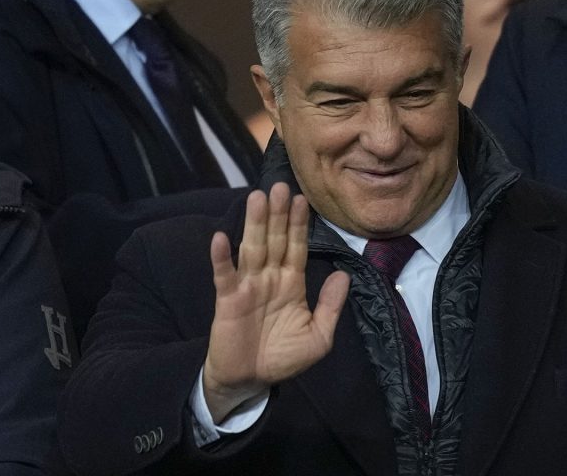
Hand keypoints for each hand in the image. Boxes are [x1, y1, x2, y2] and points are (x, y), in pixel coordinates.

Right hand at [202, 183, 349, 422]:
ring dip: (254, 224)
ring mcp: (247, 286)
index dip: (299, 224)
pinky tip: (221, 237)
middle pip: (275, 240)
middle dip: (278, 214)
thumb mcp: (318, 337)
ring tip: (258, 198)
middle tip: (281, 185)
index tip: (303, 199)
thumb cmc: (283, 358)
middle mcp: (270, 278)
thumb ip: (330, 306)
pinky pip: (224, 275)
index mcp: (292, 283)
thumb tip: (344, 276)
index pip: (296, 246)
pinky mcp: (227, 300)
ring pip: (252, 248)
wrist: (251, 382)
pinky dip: (221, 257)